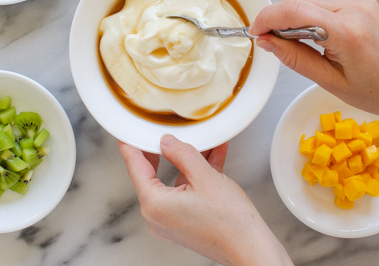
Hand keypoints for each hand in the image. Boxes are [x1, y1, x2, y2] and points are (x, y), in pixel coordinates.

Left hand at [118, 135, 291, 265]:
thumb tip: (168, 142)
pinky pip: (184, 192)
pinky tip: (212, 157)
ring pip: (173, 181)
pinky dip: (195, 175)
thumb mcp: (205, 175)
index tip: (127, 133)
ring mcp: (170, 221)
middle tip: (160, 131)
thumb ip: (182, 153)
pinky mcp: (185, 222)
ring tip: (202, 141)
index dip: (132, 146)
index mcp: (155, 204)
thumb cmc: (230, 222)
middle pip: (152, 175)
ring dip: (187, 161)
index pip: (135, 167)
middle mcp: (157, 216)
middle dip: (162, 151)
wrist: (251, 248)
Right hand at [249, 0, 378, 119]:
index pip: (295, 10)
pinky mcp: (363, 3)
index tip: (255, 32)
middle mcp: (355, 8)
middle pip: (299, 0)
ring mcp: (361, 3)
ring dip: (292, 16)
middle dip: (277, 18)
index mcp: (348, 32)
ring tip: (290, 43)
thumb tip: (266, 41)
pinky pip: (324, 2)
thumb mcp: (331, 82)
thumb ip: (295, 58)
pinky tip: (309, 36)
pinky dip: (308, 15)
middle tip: (268, 42)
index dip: (268, 18)